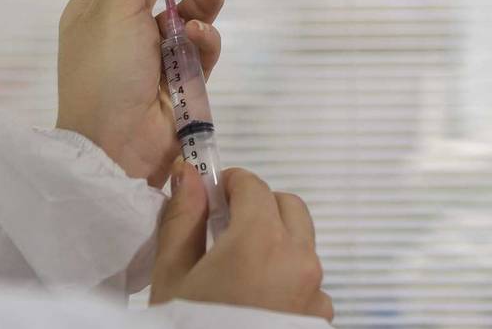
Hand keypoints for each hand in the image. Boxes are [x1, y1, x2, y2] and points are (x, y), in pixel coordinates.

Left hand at [57, 0, 224, 185]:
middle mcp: (126, 21)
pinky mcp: (183, 75)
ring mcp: (156, 49)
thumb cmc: (103, 76)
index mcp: (98, 2)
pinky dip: (204, 40)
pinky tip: (198, 40)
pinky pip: (202, 45)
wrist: (117, 149)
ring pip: (190, 7)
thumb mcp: (112, 7)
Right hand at [151, 160, 332, 322]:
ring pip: (302, 245)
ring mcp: (315, 293)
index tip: (215, 192)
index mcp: (261, 241)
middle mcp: (299, 261)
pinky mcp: (319, 319)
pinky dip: (287, 281)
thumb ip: (183, 218)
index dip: (232, 184)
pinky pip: (309, 284)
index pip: (254, 187)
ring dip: (277, 243)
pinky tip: (256, 302)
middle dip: (260, 207)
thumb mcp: (172, 276)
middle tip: (227, 225)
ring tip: (239, 270)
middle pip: (288, 208)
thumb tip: (188, 175)